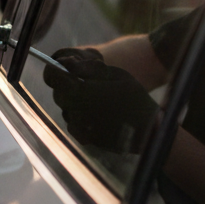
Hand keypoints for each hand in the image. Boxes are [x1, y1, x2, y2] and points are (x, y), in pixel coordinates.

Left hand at [43, 48, 157, 152]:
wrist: (149, 130)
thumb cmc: (134, 98)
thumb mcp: (115, 74)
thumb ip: (88, 68)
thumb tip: (66, 64)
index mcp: (83, 92)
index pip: (55, 78)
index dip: (57, 72)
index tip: (63, 69)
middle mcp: (77, 111)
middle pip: (60, 95)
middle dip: (69, 87)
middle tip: (88, 84)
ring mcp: (81, 127)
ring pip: (67, 109)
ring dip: (75, 102)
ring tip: (98, 100)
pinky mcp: (86, 139)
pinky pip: (74, 124)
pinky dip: (81, 117)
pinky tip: (98, 114)